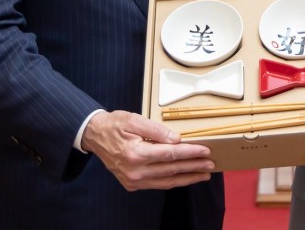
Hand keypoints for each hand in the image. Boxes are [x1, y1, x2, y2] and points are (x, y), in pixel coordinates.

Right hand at [81, 110, 214, 190]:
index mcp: (135, 153)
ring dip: (187, 178)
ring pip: (166, 181)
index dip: (190, 152)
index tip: (205, 150)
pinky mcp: (132, 184)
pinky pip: (157, 184)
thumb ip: (157, 130)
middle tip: (210, 163)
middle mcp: (135, 171)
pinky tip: (184, 177)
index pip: (170, 154)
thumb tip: (177, 139)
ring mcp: (133, 180)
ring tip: (203, 174)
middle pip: (171, 169)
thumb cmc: (114, 125)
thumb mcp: (134, 120)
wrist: (94, 136)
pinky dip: (172, 181)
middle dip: (193, 166)